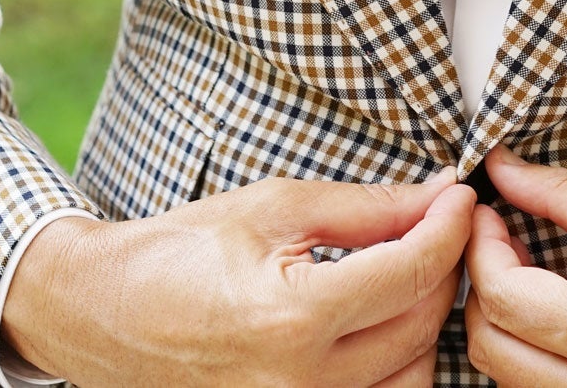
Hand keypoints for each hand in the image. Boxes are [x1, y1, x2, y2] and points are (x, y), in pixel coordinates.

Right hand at [2, 166, 473, 386]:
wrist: (105, 312)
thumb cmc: (181, 251)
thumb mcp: (274, 207)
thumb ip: (366, 208)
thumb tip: (437, 197)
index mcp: (291, 318)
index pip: (410, 273)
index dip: (448, 227)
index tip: (461, 198)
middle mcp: (298, 385)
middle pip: (420, 326)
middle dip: (441, 267)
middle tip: (436, 226)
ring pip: (413, 376)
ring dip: (422, 322)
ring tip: (404, 276)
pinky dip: (395, 366)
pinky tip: (380, 325)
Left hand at [463, 146, 566, 386]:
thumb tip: (504, 169)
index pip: (501, 296)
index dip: (481, 247)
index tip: (491, 213)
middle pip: (489, 346)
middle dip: (481, 286)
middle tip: (503, 240)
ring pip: (507, 379)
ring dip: (503, 323)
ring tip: (531, 273)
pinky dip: (531, 356)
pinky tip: (556, 315)